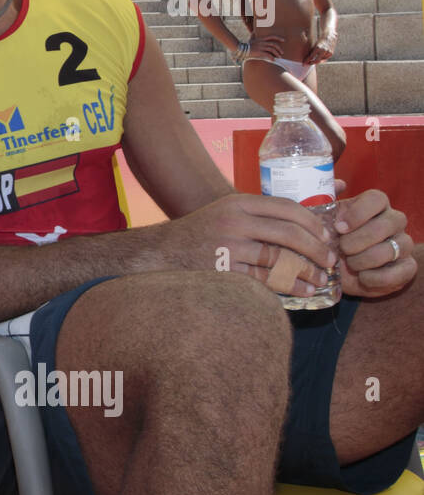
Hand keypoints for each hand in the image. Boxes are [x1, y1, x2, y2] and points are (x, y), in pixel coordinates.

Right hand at [149, 193, 337, 296]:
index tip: (327, 235)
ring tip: (320, 280)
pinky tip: (302, 292)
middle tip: (331, 260)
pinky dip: (288, 287)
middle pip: (288, 233)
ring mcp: (228, 247)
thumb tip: (303, 218)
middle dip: (316, 248)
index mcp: (238, 203)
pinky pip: (264, 280)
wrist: (163, 251)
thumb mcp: (226, 212)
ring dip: (306, 271)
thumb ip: (257, 213)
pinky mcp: (224, 271)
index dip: (312, 222)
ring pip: (279, 259)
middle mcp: (234, 222)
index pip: (286, 207)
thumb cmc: (201, 232)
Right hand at [248, 34, 285, 58]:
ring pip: (272, 50)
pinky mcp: (259, 52)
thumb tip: (253, 31)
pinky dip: (271, 58)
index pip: (272, 37)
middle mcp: (262, 42)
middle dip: (279, 49)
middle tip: (282, 53)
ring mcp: (261, 47)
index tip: (284, 40)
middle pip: (274, 44)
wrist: (241, 49)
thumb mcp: (251, 39)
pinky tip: (273, 60)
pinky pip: (267, 55)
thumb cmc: (246, 44)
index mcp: (262, 39)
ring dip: (276, 54)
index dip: (279, 38)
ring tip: (279, 57)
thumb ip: (253, 35)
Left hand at [305, 35, 335, 63]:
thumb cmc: (319, 40)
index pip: (311, 57)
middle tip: (307, 64)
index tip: (303, 64)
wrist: (330, 36)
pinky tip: (318, 58)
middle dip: (311, 63)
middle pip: (316, 61)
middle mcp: (323, 50)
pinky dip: (321, 59)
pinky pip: (325, 58)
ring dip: (316, 61)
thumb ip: (311, 51)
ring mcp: (328, 52)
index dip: (306, 61)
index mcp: (318, 47)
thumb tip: (305, 58)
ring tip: (312, 61)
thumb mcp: (314, 45)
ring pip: (321, 60)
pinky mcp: (331, 53)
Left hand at [331, 189, 415, 297]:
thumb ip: (325, 199)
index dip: (358, 213)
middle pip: (387, 224)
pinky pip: (401, 272)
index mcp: (375, 205)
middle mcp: (394, 221)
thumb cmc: (331, 240)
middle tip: (342, 249)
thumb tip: (340, 184)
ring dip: (364, 260)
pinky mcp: (407, 267)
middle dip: (358, 240)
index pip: (377, 199)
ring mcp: (403, 244)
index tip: (339, 227)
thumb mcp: (322, 220)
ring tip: (350, 264)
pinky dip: (376, 277)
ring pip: (391, 249)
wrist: (338, 270)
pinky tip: (362, 277)